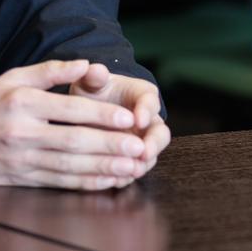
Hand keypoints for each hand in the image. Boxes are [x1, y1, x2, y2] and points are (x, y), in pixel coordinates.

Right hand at [0, 59, 152, 188]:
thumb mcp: (11, 77)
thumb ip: (50, 70)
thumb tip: (87, 64)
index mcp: (22, 103)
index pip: (70, 110)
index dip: (102, 115)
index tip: (129, 118)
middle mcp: (22, 132)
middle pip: (74, 141)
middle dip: (110, 145)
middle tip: (140, 146)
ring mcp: (22, 159)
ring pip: (70, 166)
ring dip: (104, 168)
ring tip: (131, 167)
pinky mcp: (22, 179)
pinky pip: (60, 182)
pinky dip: (85, 183)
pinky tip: (107, 181)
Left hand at [69, 63, 170, 177]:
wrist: (91, 107)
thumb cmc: (95, 90)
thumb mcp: (91, 81)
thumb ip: (94, 75)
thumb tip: (94, 69)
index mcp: (143, 95)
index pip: (150, 101)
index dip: (145, 110)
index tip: (137, 119)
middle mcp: (148, 120)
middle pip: (160, 133)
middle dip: (153, 144)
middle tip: (144, 152)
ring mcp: (142, 142)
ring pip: (150, 156)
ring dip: (142, 164)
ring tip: (132, 171)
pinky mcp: (132, 159)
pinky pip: (134, 170)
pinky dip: (127, 176)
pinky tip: (116, 180)